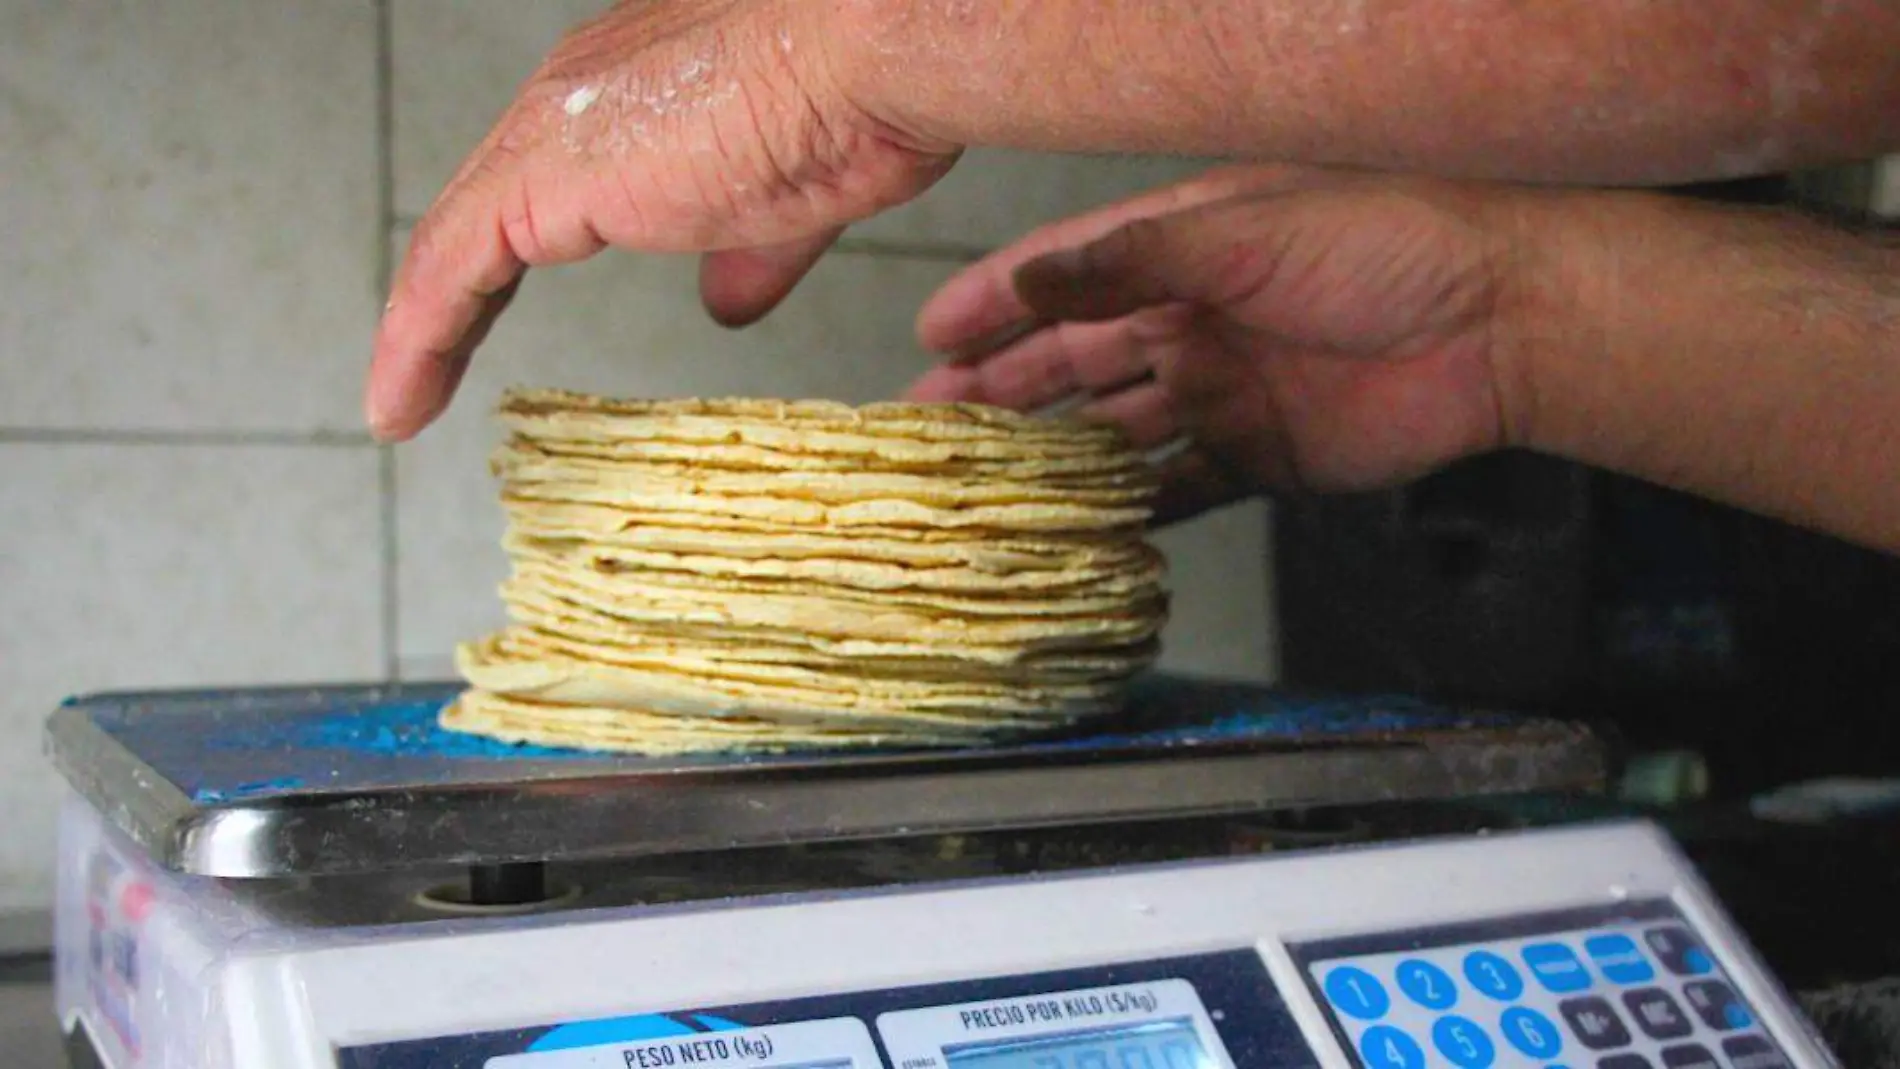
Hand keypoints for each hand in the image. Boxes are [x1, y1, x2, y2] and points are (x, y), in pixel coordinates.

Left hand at [366, 0, 959, 440]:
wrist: (864, 60)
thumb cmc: (854, 104)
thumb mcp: (791, 202)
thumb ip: (750, 250)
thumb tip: (727, 305)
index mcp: (640, 88)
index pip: (558, 176)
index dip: (526, 245)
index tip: (508, 307)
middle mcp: (581, 93)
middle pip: (493, 206)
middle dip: (462, 290)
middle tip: (435, 358)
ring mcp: (553, 130)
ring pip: (458, 241)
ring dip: (427, 327)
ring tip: (403, 400)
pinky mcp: (537, 179)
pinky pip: (446, 270)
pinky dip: (417, 341)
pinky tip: (401, 405)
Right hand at [906, 166, 1529, 525]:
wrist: (1499, 323)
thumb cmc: (1385, 244)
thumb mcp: (1243, 234)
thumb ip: (1129, 261)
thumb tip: (1029, 282)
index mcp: (1180, 250)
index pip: (1062, 276)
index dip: (993, 303)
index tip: (930, 335)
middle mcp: (1190, 319)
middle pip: (1072, 360)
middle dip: (998, 390)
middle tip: (927, 426)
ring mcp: (1222, 390)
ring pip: (1111, 429)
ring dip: (1048, 454)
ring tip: (977, 485)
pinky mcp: (1260, 455)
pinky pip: (1177, 487)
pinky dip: (1128, 509)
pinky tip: (1075, 527)